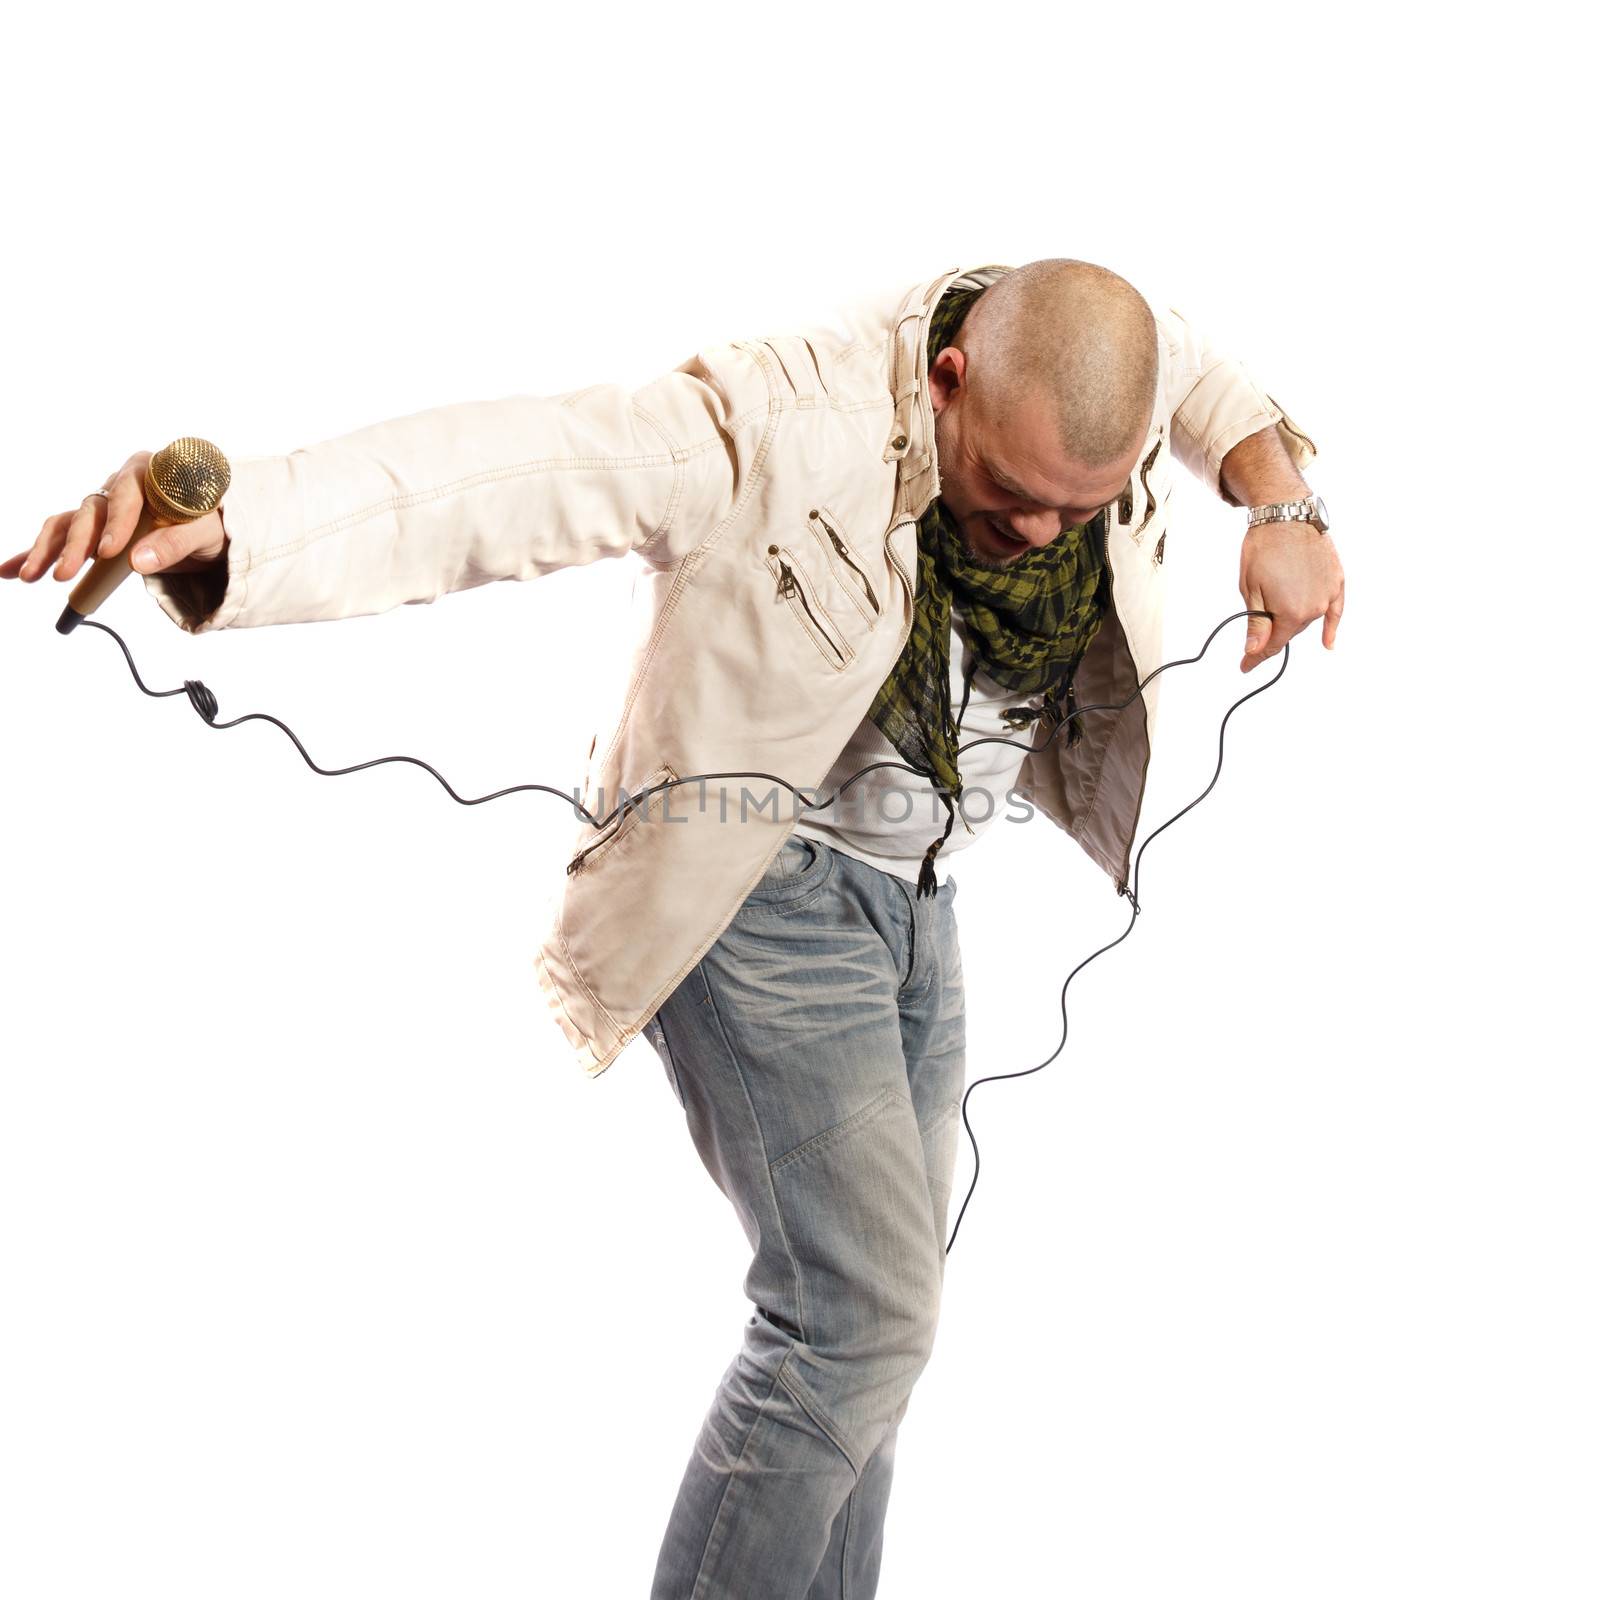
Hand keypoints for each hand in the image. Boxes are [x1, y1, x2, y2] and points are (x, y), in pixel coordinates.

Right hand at [2, 450, 227, 586]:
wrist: (211, 532)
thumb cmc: (211, 524)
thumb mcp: (207, 533)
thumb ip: (176, 543)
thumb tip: (138, 561)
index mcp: (149, 473)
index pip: (127, 494)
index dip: (116, 522)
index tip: (110, 552)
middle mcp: (119, 485)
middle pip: (90, 511)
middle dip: (75, 545)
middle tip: (65, 574)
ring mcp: (104, 507)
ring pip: (69, 525)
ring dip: (46, 551)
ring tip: (30, 577)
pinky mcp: (94, 528)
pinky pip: (62, 538)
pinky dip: (36, 553)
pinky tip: (11, 570)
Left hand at [1239, 518, 1343, 670]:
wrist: (1287, 515)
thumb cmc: (1263, 549)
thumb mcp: (1250, 589)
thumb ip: (1256, 623)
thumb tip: (1253, 651)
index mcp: (1289, 613)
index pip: (1271, 645)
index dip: (1255, 657)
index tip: (1244, 667)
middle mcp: (1313, 609)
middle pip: (1288, 632)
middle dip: (1272, 632)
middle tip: (1256, 622)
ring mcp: (1328, 595)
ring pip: (1307, 619)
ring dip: (1292, 619)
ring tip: (1278, 597)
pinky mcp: (1337, 581)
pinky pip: (1336, 610)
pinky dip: (1331, 627)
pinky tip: (1328, 642)